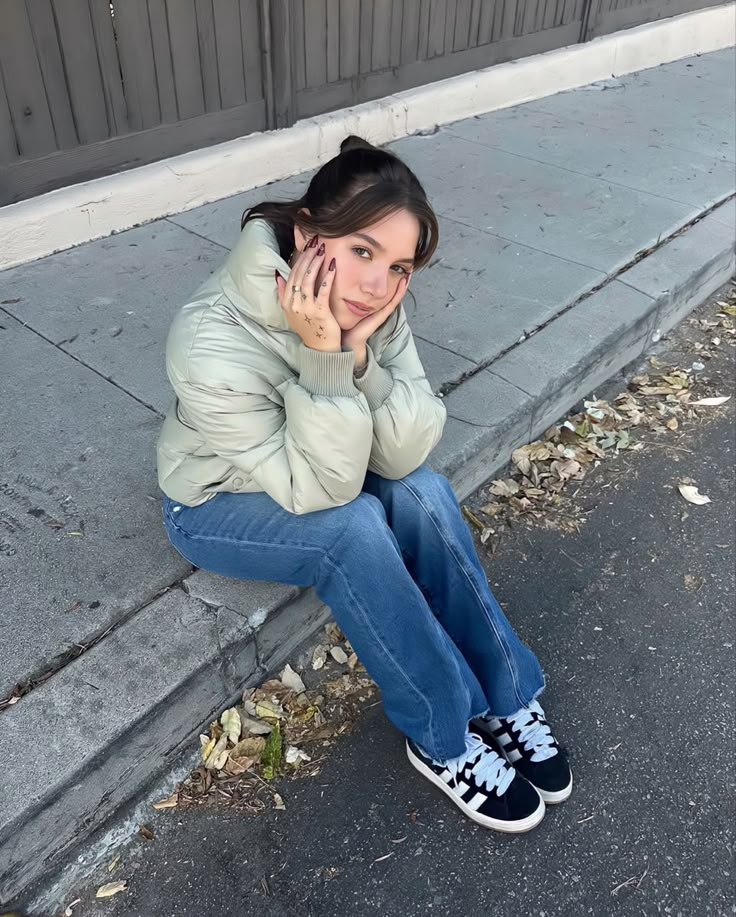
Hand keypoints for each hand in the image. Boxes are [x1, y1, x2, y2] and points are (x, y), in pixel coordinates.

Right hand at [275, 236, 340, 351]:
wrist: (319, 348)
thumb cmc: (309, 328)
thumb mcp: (291, 311)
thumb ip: (283, 293)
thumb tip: (278, 275)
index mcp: (286, 301)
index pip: (291, 274)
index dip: (299, 258)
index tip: (307, 245)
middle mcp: (293, 303)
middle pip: (299, 273)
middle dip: (307, 255)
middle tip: (316, 241)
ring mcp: (305, 308)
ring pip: (309, 279)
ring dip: (316, 261)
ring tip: (322, 249)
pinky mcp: (319, 311)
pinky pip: (323, 289)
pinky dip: (328, 276)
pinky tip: (333, 265)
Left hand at [341, 273, 409, 357]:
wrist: (348, 339)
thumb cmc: (345, 323)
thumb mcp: (345, 305)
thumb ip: (344, 295)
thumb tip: (337, 278)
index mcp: (371, 305)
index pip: (380, 290)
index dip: (386, 279)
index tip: (388, 266)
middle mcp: (378, 307)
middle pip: (390, 292)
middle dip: (396, 279)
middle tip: (404, 266)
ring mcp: (382, 311)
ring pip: (395, 295)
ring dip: (402, 284)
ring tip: (408, 271)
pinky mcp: (383, 314)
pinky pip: (394, 301)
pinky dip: (400, 292)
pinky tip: (404, 281)